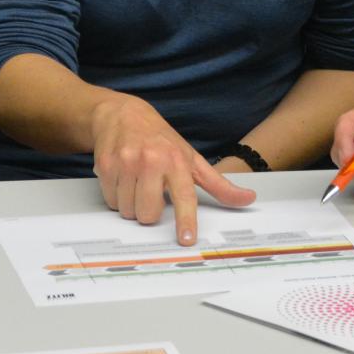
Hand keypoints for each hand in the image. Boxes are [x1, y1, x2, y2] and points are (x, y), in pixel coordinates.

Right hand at [90, 95, 254, 245]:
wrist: (123, 114)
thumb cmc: (160, 139)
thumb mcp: (192, 158)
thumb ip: (219, 184)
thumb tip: (247, 199)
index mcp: (176, 161)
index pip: (184, 196)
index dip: (186, 220)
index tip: (186, 239)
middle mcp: (151, 161)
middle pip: (149, 214)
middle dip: (150, 211)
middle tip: (152, 192)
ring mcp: (126, 163)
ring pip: (128, 211)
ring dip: (132, 204)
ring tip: (136, 182)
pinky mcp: (105, 166)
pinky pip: (111, 202)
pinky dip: (117, 196)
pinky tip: (123, 178)